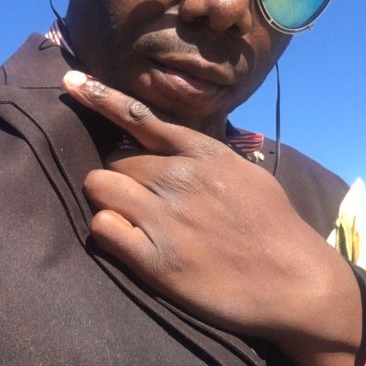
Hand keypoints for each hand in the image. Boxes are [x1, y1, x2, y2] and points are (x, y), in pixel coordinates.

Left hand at [63, 71, 365, 365]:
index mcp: (203, 154)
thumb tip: (170, 145)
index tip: (71, 83)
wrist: (295, 282)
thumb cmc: (272, 226)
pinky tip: (129, 241)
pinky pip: (103, 227)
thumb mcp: (246, 174)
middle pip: (113, 161)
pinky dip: (108, 230)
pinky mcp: (156, 260)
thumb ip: (205, 157)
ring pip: (99, 187)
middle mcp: (180, 178)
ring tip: (132, 219)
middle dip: (120, 177)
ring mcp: (165, 218)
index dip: (100, 98)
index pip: (139, 117)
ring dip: (108, 199)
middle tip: (141, 200)